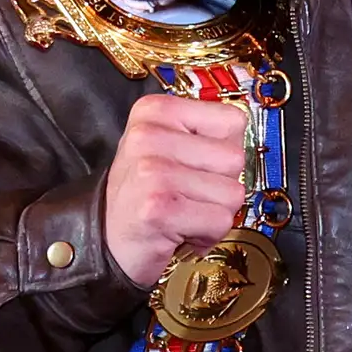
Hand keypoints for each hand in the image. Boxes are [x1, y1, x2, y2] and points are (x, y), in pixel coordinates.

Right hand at [102, 94, 251, 287]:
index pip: (232, 121)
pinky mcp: (159, 209)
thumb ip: (205, 135)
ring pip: (232, 193)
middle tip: (187, 196)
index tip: (194, 166)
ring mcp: (153, 172)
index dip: (224, 152)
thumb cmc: (144, 193)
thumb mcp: (166, 146)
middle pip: (235, 159)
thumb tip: (247, 141)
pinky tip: (179, 232)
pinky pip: (220, 221)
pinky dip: (207, 235)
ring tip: (182, 214)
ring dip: (213, 213)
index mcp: (155, 111)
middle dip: (221, 186)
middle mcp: (149, 135)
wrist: (104, 240)